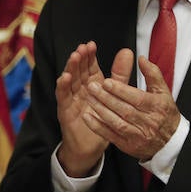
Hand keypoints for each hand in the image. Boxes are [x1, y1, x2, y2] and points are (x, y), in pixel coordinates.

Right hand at [55, 43, 132, 175]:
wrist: (91, 146)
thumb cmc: (102, 119)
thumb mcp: (114, 94)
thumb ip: (120, 74)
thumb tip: (128, 51)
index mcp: (92, 84)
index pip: (89, 67)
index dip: (90, 56)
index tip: (92, 45)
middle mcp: (80, 89)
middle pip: (78, 71)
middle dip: (80, 59)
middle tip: (82, 48)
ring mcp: (71, 99)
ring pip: (69, 81)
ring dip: (70, 69)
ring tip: (74, 57)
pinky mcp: (65, 111)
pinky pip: (63, 98)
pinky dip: (62, 87)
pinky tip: (64, 78)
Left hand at [83, 54, 179, 159]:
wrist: (170, 142)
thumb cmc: (165, 114)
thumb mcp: (164, 92)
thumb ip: (152, 74)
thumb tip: (141, 59)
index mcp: (156, 107)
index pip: (137, 98)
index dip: (120, 90)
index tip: (106, 82)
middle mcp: (148, 122)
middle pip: (125, 110)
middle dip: (106, 98)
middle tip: (92, 87)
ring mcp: (137, 135)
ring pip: (117, 123)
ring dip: (101, 110)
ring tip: (89, 98)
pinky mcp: (128, 145)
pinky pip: (111, 136)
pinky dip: (98, 127)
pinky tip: (88, 117)